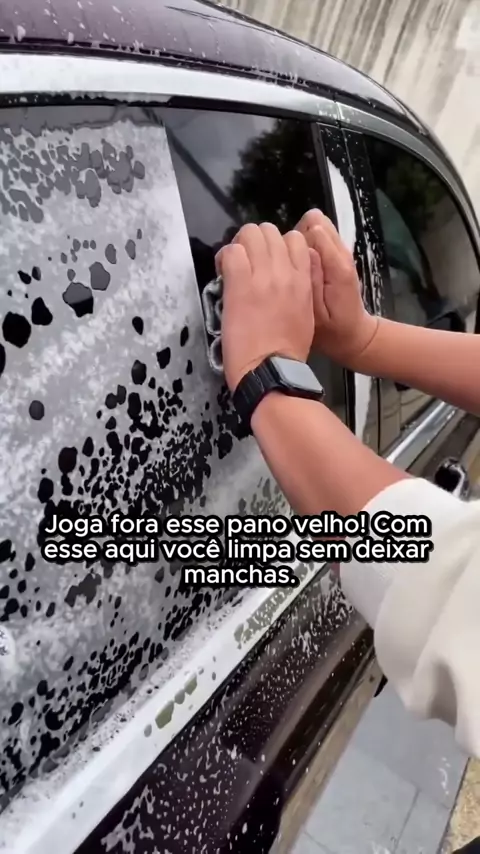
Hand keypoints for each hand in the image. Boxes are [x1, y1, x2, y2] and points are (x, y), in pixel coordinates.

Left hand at [216, 223, 313, 391]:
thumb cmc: (287, 352)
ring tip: (232, 266)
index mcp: (304, 280)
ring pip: (250, 233)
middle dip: (254, 242)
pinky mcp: (240, 284)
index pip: (294, 239)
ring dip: (238, 246)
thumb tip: (281, 281)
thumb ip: (297, 290)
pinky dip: (224, 259)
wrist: (271, 370)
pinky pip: (230, 252)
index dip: (276, 245)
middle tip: (244, 262)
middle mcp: (285, 272)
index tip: (264, 262)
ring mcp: (263, 276)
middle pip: (269, 231)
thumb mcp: (304, 314)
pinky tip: (223, 275)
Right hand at [296, 210, 378, 365]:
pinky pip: (317, 237)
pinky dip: (306, 245)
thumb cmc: (331, 330)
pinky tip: (298, 266)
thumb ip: (311, 280)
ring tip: (291, 264)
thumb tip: (305, 248)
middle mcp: (340, 253)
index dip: (292, 239)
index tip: (278, 258)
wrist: (352, 335)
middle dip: (295, 237)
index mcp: (337, 265)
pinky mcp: (336, 256)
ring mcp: (339, 252)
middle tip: (285, 263)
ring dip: (300, 240)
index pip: (313, 229)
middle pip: (313, 221)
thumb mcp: (316, 314)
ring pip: (315, 226)